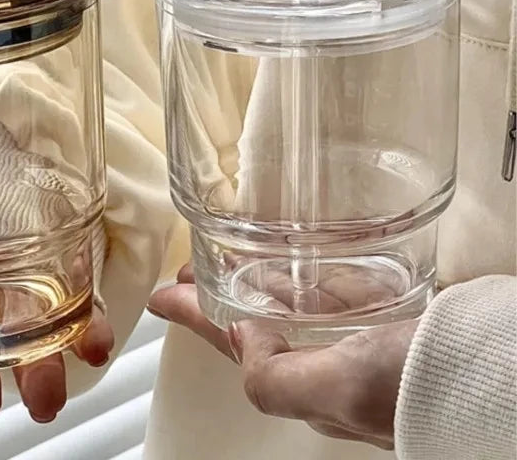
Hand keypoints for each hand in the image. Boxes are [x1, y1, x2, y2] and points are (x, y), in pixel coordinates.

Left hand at [147, 264, 415, 450]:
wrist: (503, 376)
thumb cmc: (425, 386)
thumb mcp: (337, 388)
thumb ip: (276, 376)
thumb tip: (242, 338)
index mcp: (309, 384)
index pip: (235, 345)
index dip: (195, 317)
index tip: (161, 292)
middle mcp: (329, 364)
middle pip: (257, 322)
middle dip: (218, 296)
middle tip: (186, 268)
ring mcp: (360, 339)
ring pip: (294, 305)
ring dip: (258, 281)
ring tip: (228, 254)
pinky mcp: (391, 317)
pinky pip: (339, 291)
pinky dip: (313, 274)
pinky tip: (302, 258)